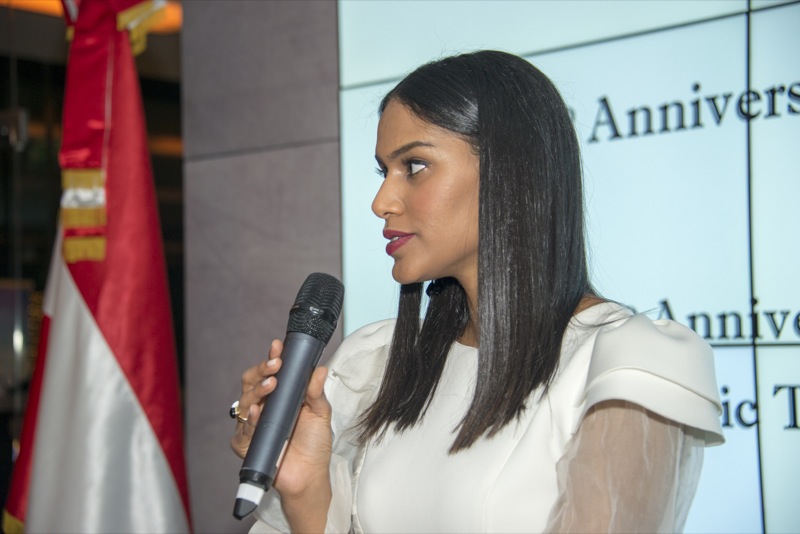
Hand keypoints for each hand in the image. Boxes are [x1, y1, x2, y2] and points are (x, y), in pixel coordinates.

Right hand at [230, 339, 333, 502]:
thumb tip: (319, 368)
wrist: (310, 476)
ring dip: (257, 390)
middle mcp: (264, 408)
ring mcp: (253, 426)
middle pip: (251, 383)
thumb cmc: (314, 445)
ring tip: (271, 385)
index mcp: (280, 397)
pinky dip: (249, 420)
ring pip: (244, 401)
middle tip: (275, 365)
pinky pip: (242, 430)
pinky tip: (256, 413)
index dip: (271, 358)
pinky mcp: (247, 444)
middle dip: (261, 370)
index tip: (277, 346)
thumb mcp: (320, 414)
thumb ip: (316, 392)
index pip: (270, 373)